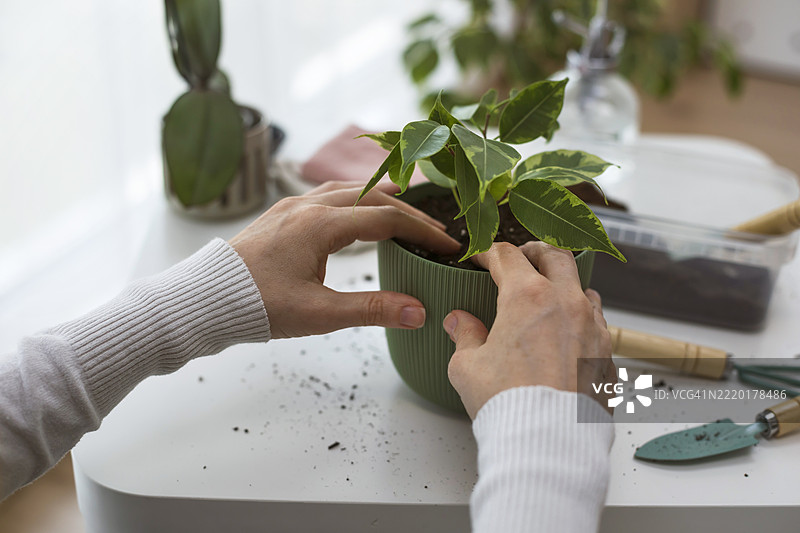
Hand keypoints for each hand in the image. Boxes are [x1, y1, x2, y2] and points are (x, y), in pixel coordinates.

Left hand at [229, 182, 460, 338]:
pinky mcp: (278, 216)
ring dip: (378, 196)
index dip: (423, 231)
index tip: (448, 245)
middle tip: (435, 227)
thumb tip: (420, 311)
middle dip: (407, 212)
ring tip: (402, 199)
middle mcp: (307, 206)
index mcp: (320, 225)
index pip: (387, 219)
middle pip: (371, 198)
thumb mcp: (318, 314)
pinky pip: (324, 194)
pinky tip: (351, 207)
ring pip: (345, 189)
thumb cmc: (257, 306)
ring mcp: (290, 207)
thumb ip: (372, 310)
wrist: (203, 300)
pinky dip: (351, 197)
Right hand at [444, 241, 614, 418]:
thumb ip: (465, 335)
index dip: (490, 253)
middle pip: (555, 256)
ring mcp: (592, 327)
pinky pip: (598, 324)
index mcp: (527, 296)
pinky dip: (581, 319)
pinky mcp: (606, 354)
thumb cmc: (507, 402)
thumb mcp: (468, 366)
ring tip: (550, 295)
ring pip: (583, 287)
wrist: (548, 441)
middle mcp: (566, 303)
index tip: (482, 259)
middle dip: (535, 251)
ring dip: (565, 284)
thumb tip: (460, 322)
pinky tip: (568, 333)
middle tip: (521, 258)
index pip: (508, 256)